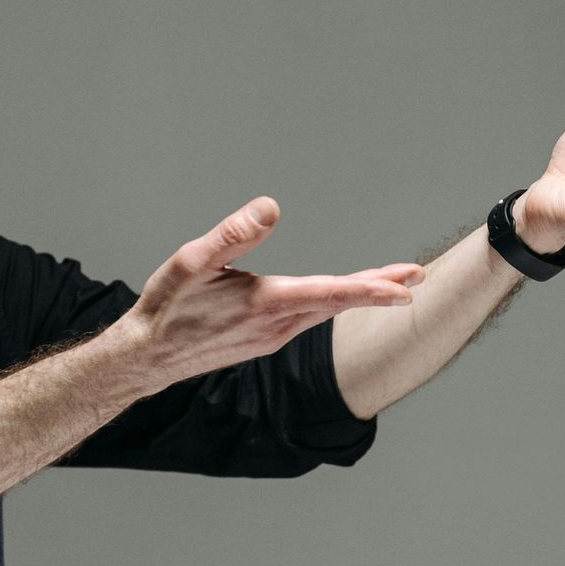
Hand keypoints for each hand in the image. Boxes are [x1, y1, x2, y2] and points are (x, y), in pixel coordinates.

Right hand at [116, 196, 424, 389]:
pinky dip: (335, 304)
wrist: (146, 358)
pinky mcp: (266, 341)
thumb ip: (232, 234)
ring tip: (395, 282)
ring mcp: (273, 337)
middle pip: (338, 303)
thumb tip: (272, 206)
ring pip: (326, 311)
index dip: (371, 288)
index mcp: (263, 303)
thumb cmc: (166, 307)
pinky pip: (310, 318)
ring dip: (361, 295)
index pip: (329, 293)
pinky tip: (342, 295)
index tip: (406, 286)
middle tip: (418, 276)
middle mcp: (275, 326)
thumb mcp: (190, 262)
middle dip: (380, 288)